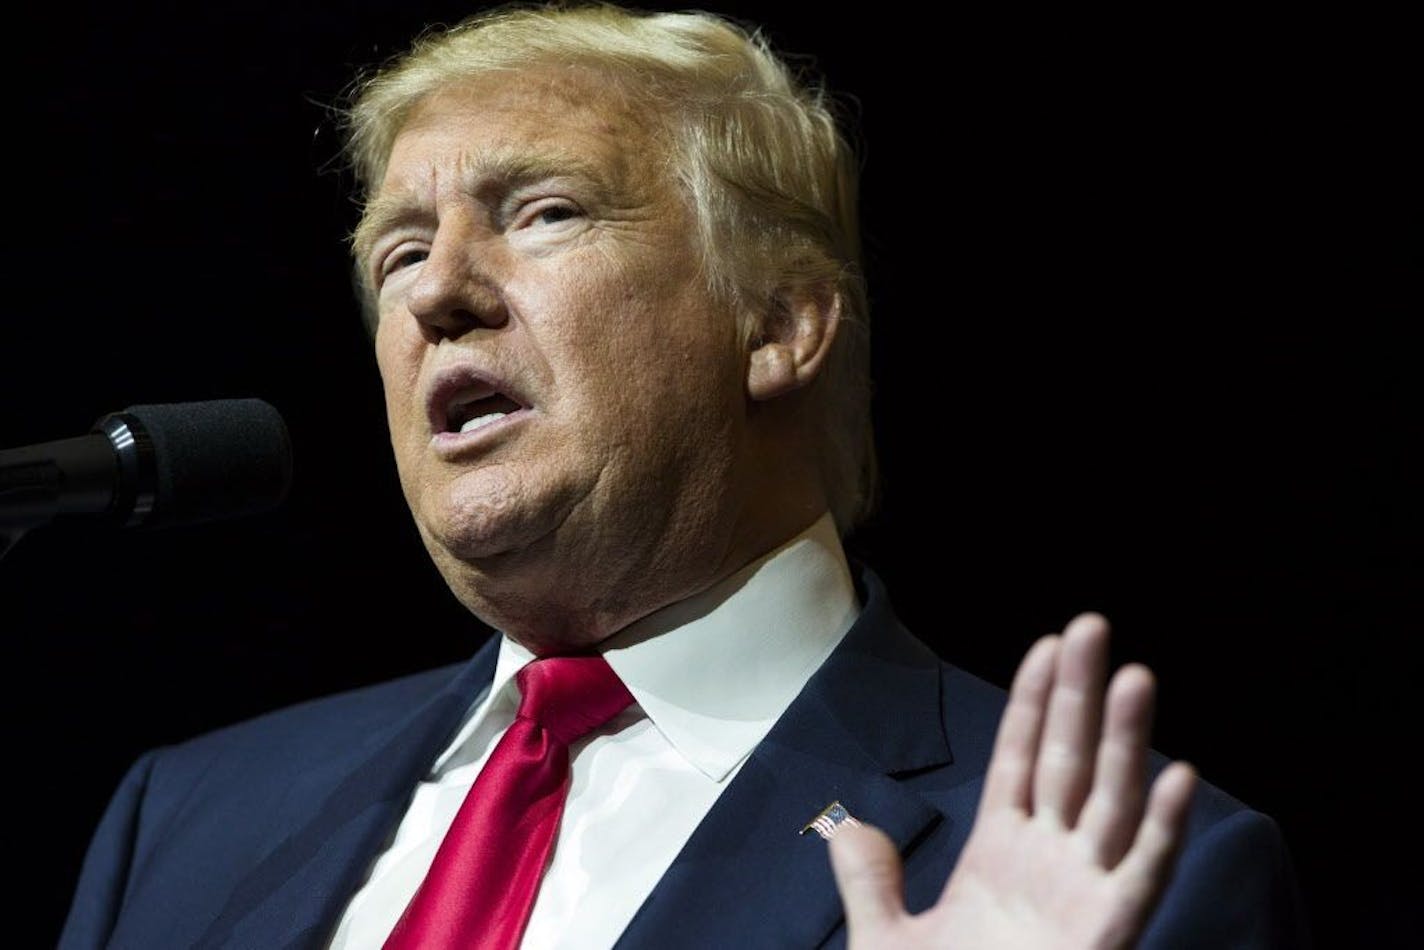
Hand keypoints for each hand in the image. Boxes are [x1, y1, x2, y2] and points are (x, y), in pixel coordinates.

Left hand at [828, 614, 1196, 948]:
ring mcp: (1082, 894)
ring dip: (1126, 741)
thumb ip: (872, 883)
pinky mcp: (1108, 931)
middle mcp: (1049, 862)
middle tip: (1094, 624)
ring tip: (1135, 675)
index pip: (1022, 759)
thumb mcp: (886, 943)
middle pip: (1070, 760)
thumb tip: (850, 826)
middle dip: (1081, 695)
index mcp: (1001, 855)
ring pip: (1111, 802)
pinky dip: (1163, 828)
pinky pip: (1143, 873)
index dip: (1036, 703)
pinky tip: (1182, 775)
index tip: (1047, 645)